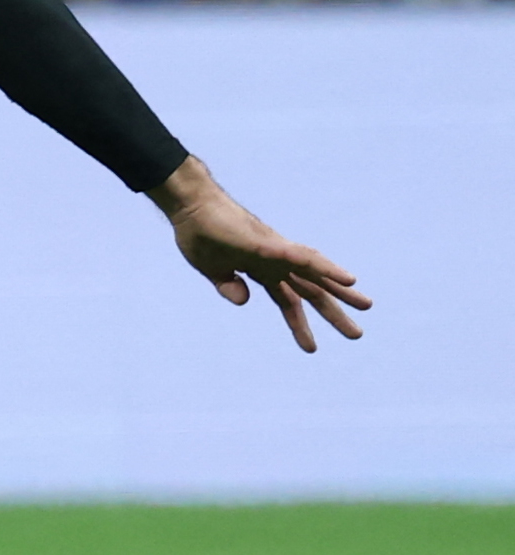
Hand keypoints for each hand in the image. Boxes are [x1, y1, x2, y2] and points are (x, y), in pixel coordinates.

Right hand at [152, 158, 367, 352]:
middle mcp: (276, 262)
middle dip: (333, 312)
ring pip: (316, 275)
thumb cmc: (198, 233)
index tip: (311, 348)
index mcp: (260, 270)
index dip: (299, 323)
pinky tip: (349, 279)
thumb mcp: (211, 270)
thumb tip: (244, 301)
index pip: (287, 300)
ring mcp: (276, 252)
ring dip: (342, 291)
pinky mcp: (271, 245)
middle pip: (310, 290)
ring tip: (366, 306)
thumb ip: (227, 285)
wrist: (189, 207)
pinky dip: (328, 269)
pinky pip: (306, 259)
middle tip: (356, 333)